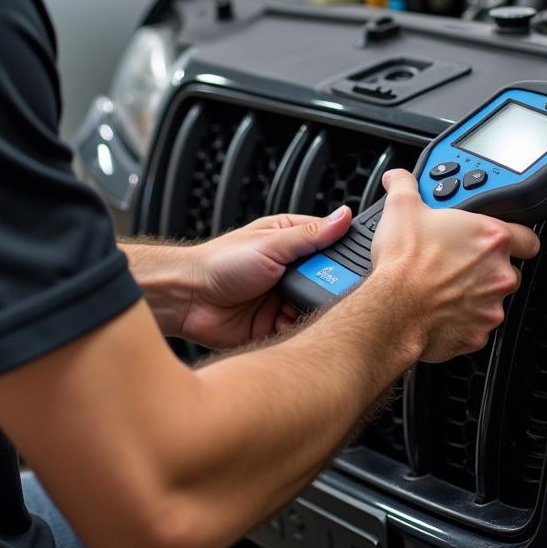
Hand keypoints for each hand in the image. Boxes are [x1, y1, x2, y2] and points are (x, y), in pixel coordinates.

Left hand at [179, 207, 353, 348]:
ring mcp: (282, 298)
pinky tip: (292, 326)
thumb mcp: (270, 243)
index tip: (358, 262)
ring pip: (315, 307)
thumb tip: (342, 217)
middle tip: (325, 289)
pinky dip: (299, 331)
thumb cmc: (219, 262)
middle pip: (327, 280)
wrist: (188, 298)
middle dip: (329, 288)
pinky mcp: (274, 325)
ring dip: (313, 311)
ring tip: (305, 308)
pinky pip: (298, 331)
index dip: (343, 253)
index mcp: (288, 241)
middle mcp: (288, 269)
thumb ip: (309, 235)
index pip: (329, 244)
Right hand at [371, 169, 539, 363]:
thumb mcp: (401, 207)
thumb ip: (405, 185)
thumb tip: (399, 178)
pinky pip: (475, 325)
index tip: (497, 240)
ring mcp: (491, 306)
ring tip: (442, 286)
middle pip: (507, 270)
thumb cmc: (404, 262)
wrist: (393, 307)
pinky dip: (460, 319)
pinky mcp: (479, 335)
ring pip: (491, 299)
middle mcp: (499, 273)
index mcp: (491, 237)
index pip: (528, 238)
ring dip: (473, 294)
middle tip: (456, 261)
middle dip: (485, 267)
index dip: (515, 238)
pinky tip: (438, 308)